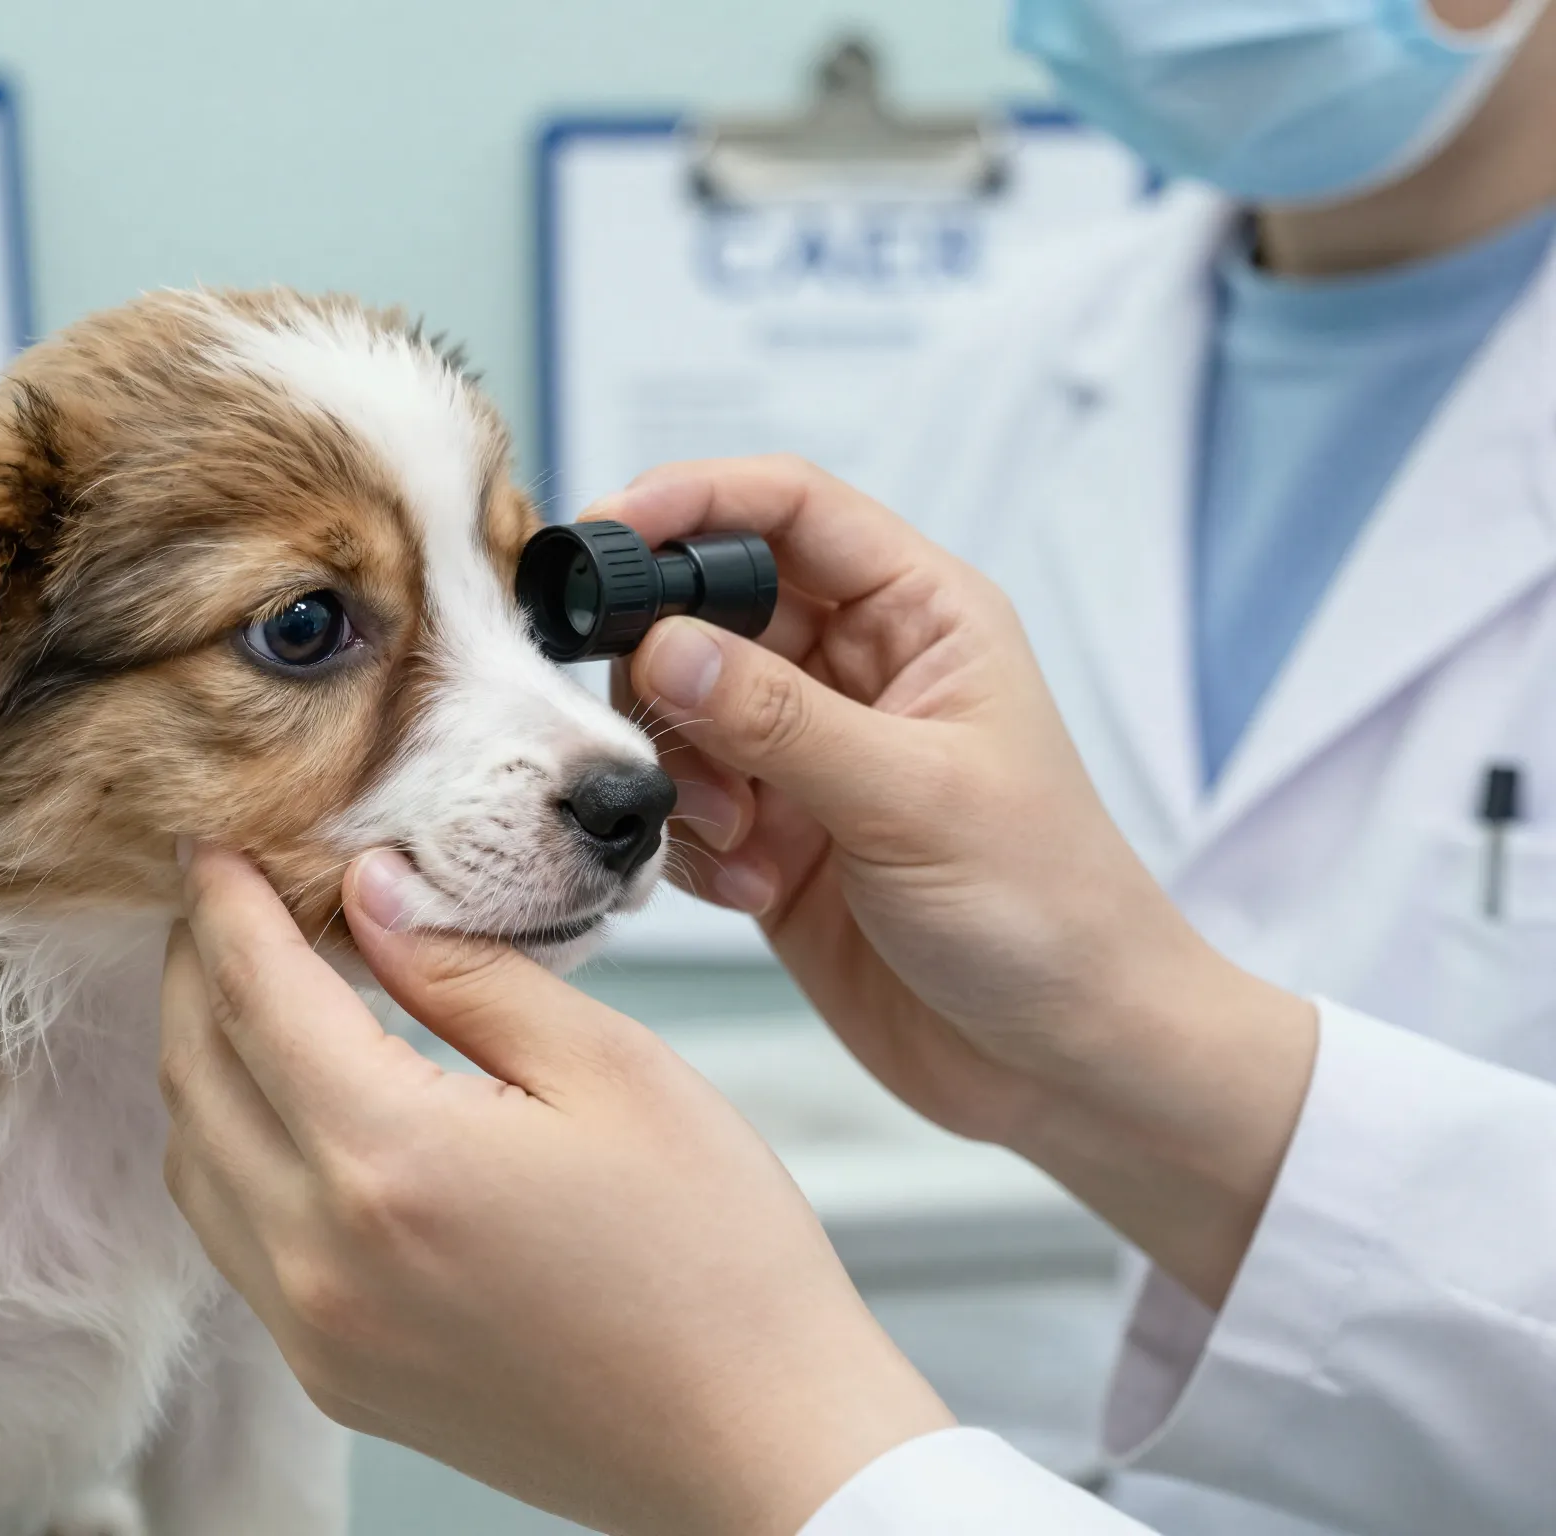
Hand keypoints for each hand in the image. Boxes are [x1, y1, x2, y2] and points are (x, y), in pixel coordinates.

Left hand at [159, 845, 952, 1535]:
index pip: (258, 994)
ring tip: (262, 991)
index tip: (215, 841)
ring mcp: (320, 1333)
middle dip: (199, 968)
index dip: (227, 903)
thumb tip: (375, 895)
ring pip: (196, 1162)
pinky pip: (236, 1242)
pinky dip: (235, 1152)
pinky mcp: (339, 1378)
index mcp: (390, 1159)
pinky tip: (296, 1107)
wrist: (758, 1449)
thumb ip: (471, 971)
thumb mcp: (613, 1070)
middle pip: (196, 1074)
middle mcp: (323, 1256)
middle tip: (230, 898)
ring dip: (209, 1062)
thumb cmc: (718, 1261)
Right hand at [603, 456, 1317, 1307]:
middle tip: (662, 733)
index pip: (790, 509)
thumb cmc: (1049, 910)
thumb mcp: (912, 798)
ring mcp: (809, 755)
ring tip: (740, 838)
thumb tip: (661, 647)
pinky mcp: (774, 837)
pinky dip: (692, 842)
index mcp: (920, 618)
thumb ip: (778, 718)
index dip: (693, 499)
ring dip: (685, 774)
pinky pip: (685, 805)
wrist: (1066, 1059)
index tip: (605, 528)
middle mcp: (857, 671)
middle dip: (669, 669)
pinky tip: (750, 887)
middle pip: (711, 609)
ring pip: (683, 712)